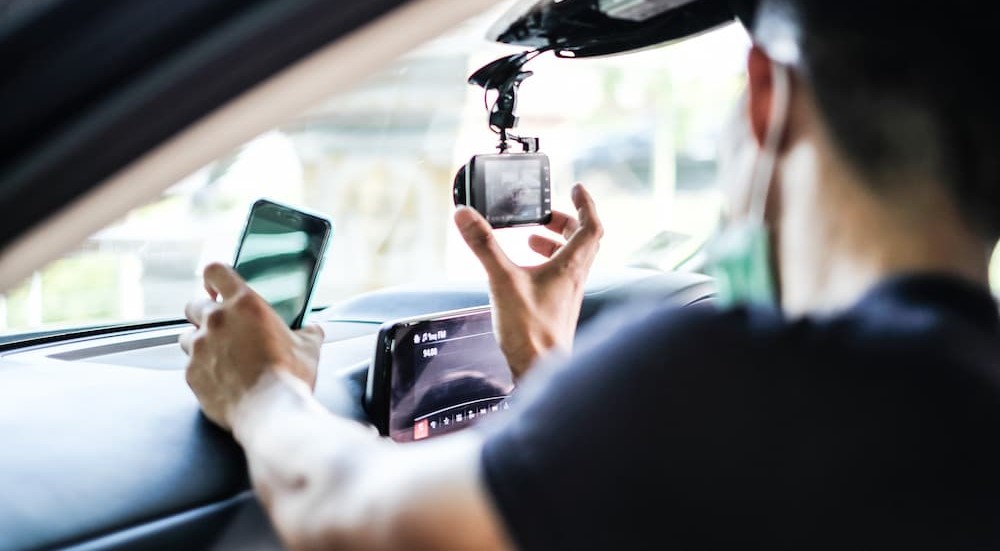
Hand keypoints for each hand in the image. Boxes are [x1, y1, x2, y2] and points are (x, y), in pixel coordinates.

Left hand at [179, 263, 324, 429]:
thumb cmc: (290, 377)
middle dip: (204, 313)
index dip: (214, 279)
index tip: (218, 288)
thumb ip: (307, 331)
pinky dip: (202, 370)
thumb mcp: (309, 347)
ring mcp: (199, 348)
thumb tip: (313, 329)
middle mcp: (216, 321)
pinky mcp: (191, 375)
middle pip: (194, 304)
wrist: (272, 412)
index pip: (215, 272)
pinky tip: (222, 380)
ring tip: (220, 356)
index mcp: (244, 305)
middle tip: (222, 327)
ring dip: (200, 342)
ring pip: (186, 336)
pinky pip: (191, 366)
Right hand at [454, 183, 603, 378]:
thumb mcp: (501, 280)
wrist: (540, 370)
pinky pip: (559, 277)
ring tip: (531, 239)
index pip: (591, 226)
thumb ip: (483, 246)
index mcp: (571, 266)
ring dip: (554, 243)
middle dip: (565, 222)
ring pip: (571, 259)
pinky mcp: (557, 308)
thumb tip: (465, 215)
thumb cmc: (531, 331)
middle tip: (545, 215)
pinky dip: (546, 264)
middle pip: (582, 240)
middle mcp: (574, 279)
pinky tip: (523, 272)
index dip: (585, 203)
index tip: (576, 188)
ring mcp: (567, 295)